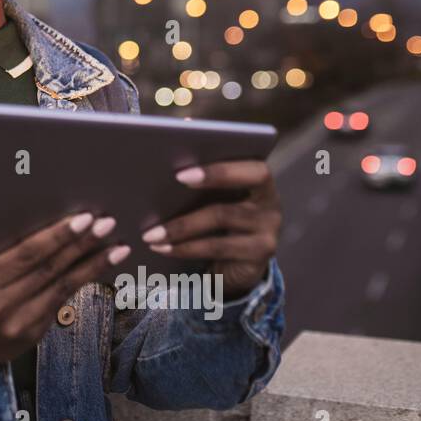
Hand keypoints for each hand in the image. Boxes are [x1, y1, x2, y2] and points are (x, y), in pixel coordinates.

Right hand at [0, 212, 129, 380]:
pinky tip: (100, 267)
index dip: (57, 236)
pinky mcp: (33, 335)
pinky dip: (83, 282)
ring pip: (62, 287)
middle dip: (81, 244)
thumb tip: (47, 227)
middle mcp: (2, 305)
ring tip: (118, 247)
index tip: (83, 218)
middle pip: (49, 269)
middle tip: (107, 223)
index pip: (26, 256)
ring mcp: (20, 324)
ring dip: (93, 264)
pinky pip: (61, 302)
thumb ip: (3, 256)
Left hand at [141, 159, 280, 298]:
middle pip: (238, 190)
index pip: (253, 168)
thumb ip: (203, 179)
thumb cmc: (220, 221)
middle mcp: (270, 204)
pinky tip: (162, 247)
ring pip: (221, 219)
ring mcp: (267, 232)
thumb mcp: (215, 199)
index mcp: (260, 181)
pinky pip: (216, 248)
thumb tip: (171, 154)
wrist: (237, 265)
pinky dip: (185, 247)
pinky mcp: (257, 257)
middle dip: (203, 186)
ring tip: (150, 233)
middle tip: (168, 189)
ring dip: (180, 226)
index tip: (182, 173)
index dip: (219, 169)